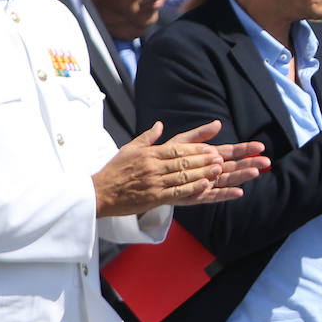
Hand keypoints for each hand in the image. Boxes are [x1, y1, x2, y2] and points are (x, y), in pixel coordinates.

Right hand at [94, 121, 266, 216]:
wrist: (99, 192)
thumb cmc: (115, 170)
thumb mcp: (130, 148)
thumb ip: (148, 137)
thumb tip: (160, 124)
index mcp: (150, 153)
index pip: (178, 149)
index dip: (197, 149)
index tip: (213, 149)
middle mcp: (153, 166)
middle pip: (184, 162)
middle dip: (204, 160)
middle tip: (222, 158)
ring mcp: (154, 182)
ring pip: (183, 176)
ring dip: (202, 173)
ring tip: (219, 170)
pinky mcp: (153, 197)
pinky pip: (176, 193)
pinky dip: (192, 190)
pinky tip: (205, 187)